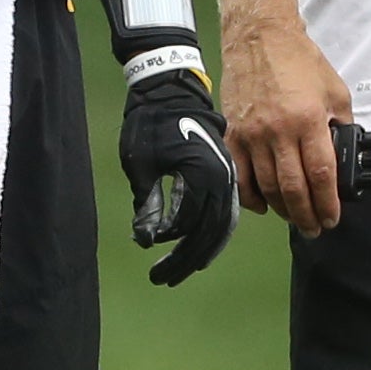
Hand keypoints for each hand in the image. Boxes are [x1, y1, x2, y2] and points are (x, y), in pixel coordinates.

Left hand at [118, 67, 238, 285]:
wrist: (171, 89)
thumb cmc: (151, 122)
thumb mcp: (142, 163)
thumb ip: (149, 202)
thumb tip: (148, 238)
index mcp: (201, 173)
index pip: (188, 222)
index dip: (169, 242)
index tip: (148, 249)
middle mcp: (222, 178)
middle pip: (209, 231)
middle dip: (185, 259)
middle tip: (162, 279)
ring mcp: (228, 177)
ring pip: (221, 226)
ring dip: (201, 252)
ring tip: (179, 272)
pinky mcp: (226, 176)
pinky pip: (226, 213)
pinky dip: (214, 235)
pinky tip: (201, 250)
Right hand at [220, 18, 354, 236]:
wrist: (259, 36)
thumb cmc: (299, 60)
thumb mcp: (334, 89)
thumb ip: (340, 123)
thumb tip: (341, 151)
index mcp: (307, 120)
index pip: (320, 174)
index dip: (327, 203)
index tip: (332, 218)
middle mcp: (278, 131)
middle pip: (292, 187)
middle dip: (306, 214)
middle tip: (314, 228)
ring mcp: (252, 134)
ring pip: (266, 186)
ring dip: (281, 209)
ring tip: (294, 219)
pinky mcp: (233, 133)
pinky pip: (239, 175)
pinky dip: (250, 196)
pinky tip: (263, 205)